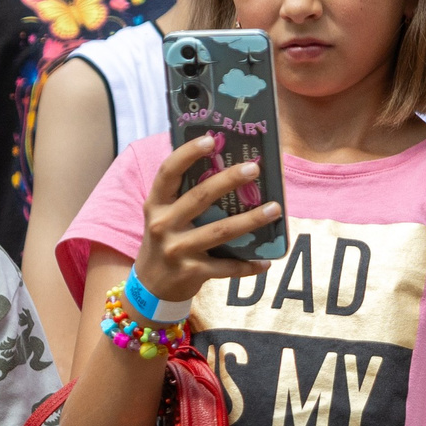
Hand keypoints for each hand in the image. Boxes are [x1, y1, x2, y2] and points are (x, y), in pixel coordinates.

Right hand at [130, 134, 283, 302]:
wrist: (150, 286)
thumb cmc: (165, 240)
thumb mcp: (163, 215)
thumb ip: (184, 195)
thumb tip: (225, 166)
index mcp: (156, 204)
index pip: (168, 171)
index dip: (187, 153)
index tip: (210, 139)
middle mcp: (163, 224)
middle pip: (200, 197)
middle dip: (229, 180)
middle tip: (254, 168)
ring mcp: (177, 249)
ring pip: (221, 231)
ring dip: (251, 220)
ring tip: (275, 209)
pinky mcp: (191, 272)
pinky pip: (226, 268)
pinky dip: (248, 265)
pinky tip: (266, 261)